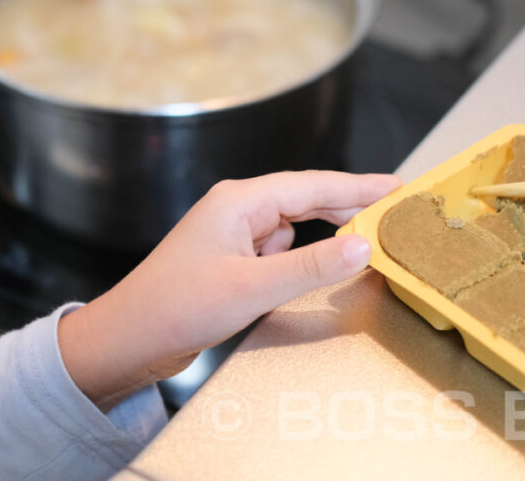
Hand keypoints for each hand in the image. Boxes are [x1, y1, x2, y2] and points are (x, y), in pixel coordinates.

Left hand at [58, 170, 400, 410]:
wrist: (128, 339)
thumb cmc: (176, 307)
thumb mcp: (251, 288)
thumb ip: (311, 267)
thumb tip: (363, 244)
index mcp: (239, 201)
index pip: (311, 185)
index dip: (357, 185)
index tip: (396, 187)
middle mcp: (236, 210)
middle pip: (305, 200)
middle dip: (348, 207)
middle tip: (393, 213)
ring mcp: (232, 236)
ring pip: (293, 228)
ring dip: (323, 236)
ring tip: (364, 243)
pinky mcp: (230, 262)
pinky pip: (277, 252)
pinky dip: (299, 259)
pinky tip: (309, 272)